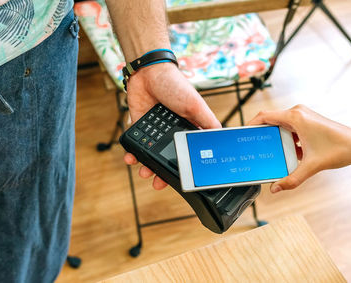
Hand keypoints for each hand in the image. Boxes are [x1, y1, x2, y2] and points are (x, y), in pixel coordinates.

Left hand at [122, 63, 219, 189]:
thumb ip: (207, 123)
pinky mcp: (140, 125)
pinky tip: (131, 158)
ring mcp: (155, 130)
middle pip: (168, 158)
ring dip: (147, 166)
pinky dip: (133, 153)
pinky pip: (136, 144)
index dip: (185, 167)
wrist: (148, 72)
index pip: (188, 153)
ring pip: (151, 154)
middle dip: (163, 173)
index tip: (182, 179)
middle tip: (158, 183)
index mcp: (188, 128)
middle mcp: (172, 131)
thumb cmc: (176, 85)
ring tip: (143, 172)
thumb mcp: (196, 105)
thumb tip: (220, 139)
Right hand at [248, 105, 350, 192]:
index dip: (251, 125)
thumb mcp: (312, 166)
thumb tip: (276, 188)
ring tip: (269, 154)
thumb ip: (292, 178)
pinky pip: (291, 130)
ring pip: (282, 127)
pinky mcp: (309, 123)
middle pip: (271, 122)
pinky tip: (288, 155)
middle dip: (262, 136)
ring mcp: (304, 117)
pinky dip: (287, 141)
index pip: (264, 116)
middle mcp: (299, 112)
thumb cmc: (339, 149)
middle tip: (253, 149)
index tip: (242, 135)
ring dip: (276, 140)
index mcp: (296, 116)